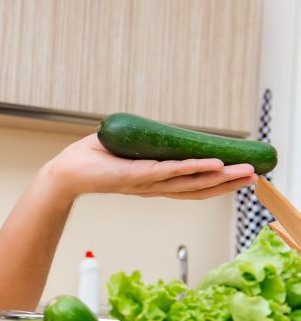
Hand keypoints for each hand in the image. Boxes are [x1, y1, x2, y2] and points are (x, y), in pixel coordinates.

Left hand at [45, 133, 257, 200]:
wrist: (65, 171)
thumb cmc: (92, 159)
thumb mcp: (128, 149)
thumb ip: (146, 144)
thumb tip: (158, 131)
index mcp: (153, 181)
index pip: (192, 185)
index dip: (218, 183)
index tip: (242, 175)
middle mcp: (153, 186)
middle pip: (198, 188)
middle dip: (228, 183)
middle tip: (257, 175)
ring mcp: (145, 183)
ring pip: (189, 183)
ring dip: (218, 177)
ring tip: (244, 172)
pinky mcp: (133, 176)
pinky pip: (166, 171)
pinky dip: (190, 168)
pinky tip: (211, 165)